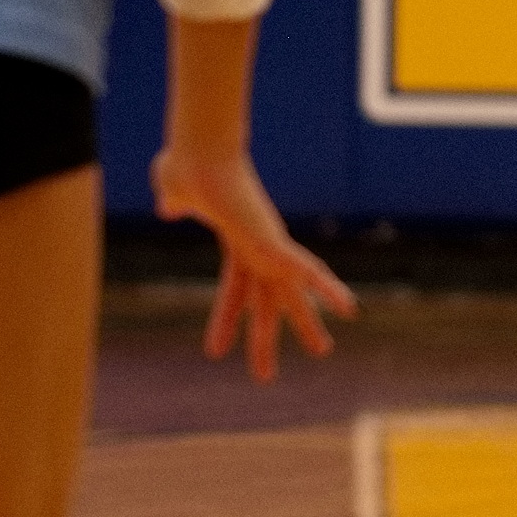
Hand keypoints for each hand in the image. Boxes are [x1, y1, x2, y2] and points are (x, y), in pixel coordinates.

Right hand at [149, 141, 355, 381]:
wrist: (199, 156)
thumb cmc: (188, 167)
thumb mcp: (177, 192)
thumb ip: (177, 203)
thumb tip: (168, 206)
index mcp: (237, 244)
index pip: (234, 291)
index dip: (226, 321)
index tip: (215, 350)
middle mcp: (257, 248)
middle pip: (271, 300)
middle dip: (278, 331)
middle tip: (296, 360)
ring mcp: (268, 245)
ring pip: (293, 293)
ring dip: (308, 323)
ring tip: (324, 351)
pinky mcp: (274, 241)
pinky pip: (306, 270)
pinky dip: (326, 287)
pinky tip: (348, 306)